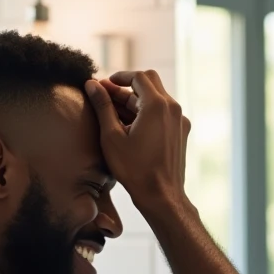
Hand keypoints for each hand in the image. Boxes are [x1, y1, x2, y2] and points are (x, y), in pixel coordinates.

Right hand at [85, 70, 190, 208]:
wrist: (161, 196)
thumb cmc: (134, 170)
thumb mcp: (111, 136)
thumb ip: (102, 106)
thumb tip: (92, 84)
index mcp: (157, 105)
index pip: (138, 76)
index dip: (119, 77)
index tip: (104, 84)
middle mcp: (173, 109)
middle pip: (150, 82)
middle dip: (128, 85)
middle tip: (108, 95)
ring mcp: (180, 121)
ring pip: (157, 98)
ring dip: (136, 100)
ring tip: (114, 112)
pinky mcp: (181, 132)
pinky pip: (164, 113)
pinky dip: (147, 112)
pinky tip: (130, 126)